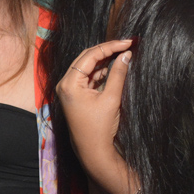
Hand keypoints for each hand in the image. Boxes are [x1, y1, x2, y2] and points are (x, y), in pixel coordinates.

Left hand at [55, 39, 132, 193]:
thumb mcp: (111, 98)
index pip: (89, 56)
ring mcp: (70, 89)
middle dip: (107, 50)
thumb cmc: (100, 127)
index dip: (109, 46)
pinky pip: (89, 76)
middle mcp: (66, 84)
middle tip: (126, 44)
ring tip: (124, 53)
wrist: (93, 150)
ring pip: (88, 66)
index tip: (127, 42)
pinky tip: (116, 66)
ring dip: (105, 60)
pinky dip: (102, 70)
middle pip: (86, 58)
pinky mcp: (77, 94)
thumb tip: (126, 54)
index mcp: (69, 83)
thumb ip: (118, 74)